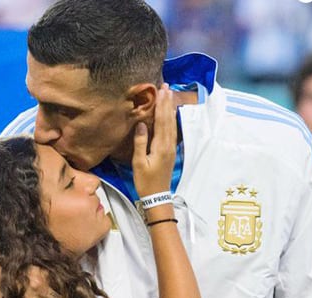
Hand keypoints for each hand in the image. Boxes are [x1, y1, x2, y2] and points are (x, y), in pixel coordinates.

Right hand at [132, 83, 176, 197]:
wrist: (157, 196)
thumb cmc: (145, 181)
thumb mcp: (139, 163)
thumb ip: (140, 142)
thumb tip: (141, 123)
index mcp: (160, 146)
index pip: (161, 121)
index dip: (161, 105)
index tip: (161, 91)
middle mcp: (168, 144)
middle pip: (168, 119)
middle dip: (167, 103)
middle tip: (166, 87)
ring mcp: (171, 148)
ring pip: (172, 124)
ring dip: (170, 109)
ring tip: (169, 96)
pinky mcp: (170, 151)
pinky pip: (172, 131)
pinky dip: (171, 119)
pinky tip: (169, 114)